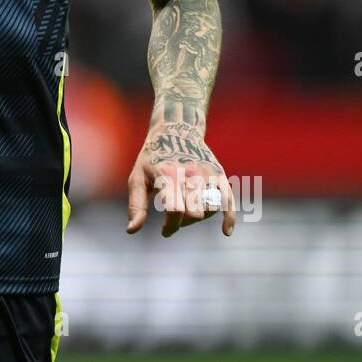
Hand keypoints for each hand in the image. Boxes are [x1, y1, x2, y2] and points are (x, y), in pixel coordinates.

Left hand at [126, 122, 234, 237]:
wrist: (176, 130)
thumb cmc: (152, 158)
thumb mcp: (137, 178)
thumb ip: (136, 205)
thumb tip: (131, 231)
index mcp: (168, 176)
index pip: (175, 210)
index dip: (171, 227)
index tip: (164, 231)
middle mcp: (190, 175)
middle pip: (194, 214)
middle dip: (183, 223)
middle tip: (174, 218)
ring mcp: (207, 174)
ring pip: (209, 210)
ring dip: (198, 217)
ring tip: (186, 211)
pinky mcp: (218, 174)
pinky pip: (229, 199)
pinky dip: (229, 217)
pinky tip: (226, 231)